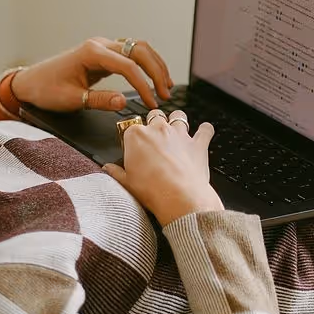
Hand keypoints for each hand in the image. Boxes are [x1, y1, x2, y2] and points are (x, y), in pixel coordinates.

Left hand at [11, 37, 172, 112]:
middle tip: (166, 94)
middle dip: (156, 71)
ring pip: (139, 49)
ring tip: (166, 86)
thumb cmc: (46, 90)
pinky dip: (146, 65)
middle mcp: (100, 45)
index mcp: (91, 53)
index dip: (143, 86)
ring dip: (155, 66)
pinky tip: (154, 79)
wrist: (30, 82)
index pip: (128, 67)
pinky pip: (131, 55)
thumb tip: (123, 102)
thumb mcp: (71, 99)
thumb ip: (99, 100)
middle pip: (140, 51)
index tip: (151, 103)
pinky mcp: (104, 55)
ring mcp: (103, 48)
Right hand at [104, 112, 222, 225]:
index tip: (133, 147)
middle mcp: (158, 129)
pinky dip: (205, 130)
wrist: (179, 197)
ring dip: (177, 120)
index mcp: (137, 136)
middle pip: (154, 117)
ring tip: (175, 129)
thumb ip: (116, 172)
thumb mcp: (126, 183)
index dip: (132, 138)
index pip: (130, 128)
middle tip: (154, 137)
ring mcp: (179, 135)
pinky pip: (205, 130)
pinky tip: (204, 131)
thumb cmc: (152, 190)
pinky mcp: (197, 144)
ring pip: (178, 116)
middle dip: (153, 123)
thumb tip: (108, 168)